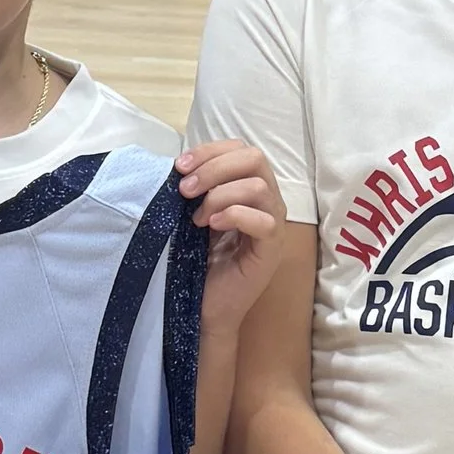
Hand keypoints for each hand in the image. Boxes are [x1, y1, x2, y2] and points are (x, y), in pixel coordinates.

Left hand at [178, 139, 285, 343]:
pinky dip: (234, 216)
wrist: (204, 305)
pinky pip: (264, 221)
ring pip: (258, 187)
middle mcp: (267, 200)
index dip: (210, 151)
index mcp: (248, 186)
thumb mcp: (193, 213)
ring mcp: (273, 224)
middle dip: (214, 168)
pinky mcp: (271, 248)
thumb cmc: (198, 258)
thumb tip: (180, 165)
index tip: (179, 167)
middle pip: (254, 159)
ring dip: (220, 195)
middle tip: (185, 189)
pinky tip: (211, 226)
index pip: (240, 149)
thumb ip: (195, 188)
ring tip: (197, 218)